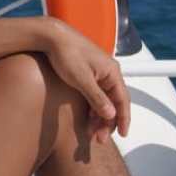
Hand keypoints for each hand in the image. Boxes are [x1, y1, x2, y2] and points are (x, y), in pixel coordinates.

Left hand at [42, 19, 129, 144]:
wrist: (51, 36)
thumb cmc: (66, 53)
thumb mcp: (81, 79)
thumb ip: (97, 98)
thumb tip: (111, 114)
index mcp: (112, 72)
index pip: (123, 100)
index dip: (124, 119)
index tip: (123, 135)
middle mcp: (108, 72)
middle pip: (114, 102)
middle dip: (108, 122)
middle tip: (99, 139)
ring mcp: (98, 72)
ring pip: (104, 100)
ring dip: (99, 116)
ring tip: (91, 133)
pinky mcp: (87, 73)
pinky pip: (95, 94)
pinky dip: (92, 107)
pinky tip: (86, 119)